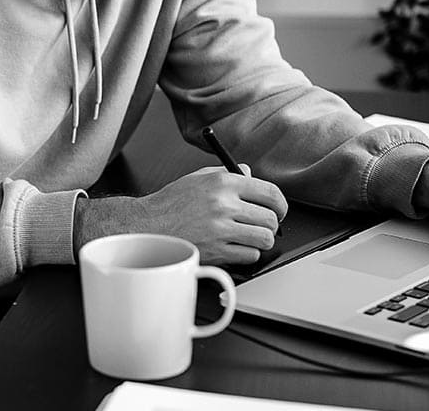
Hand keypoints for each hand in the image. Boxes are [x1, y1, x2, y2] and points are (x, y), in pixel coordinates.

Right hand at [74, 166, 287, 264]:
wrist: (148, 226)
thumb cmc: (170, 203)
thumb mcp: (198, 177)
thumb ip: (227, 174)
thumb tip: (249, 173)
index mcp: (223, 183)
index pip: (269, 192)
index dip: (280, 204)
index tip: (279, 210)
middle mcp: (225, 205)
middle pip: (271, 218)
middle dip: (272, 224)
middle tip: (263, 225)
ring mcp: (222, 230)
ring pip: (264, 239)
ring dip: (261, 240)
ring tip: (250, 237)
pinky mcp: (217, 252)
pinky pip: (249, 255)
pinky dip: (247, 254)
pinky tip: (235, 247)